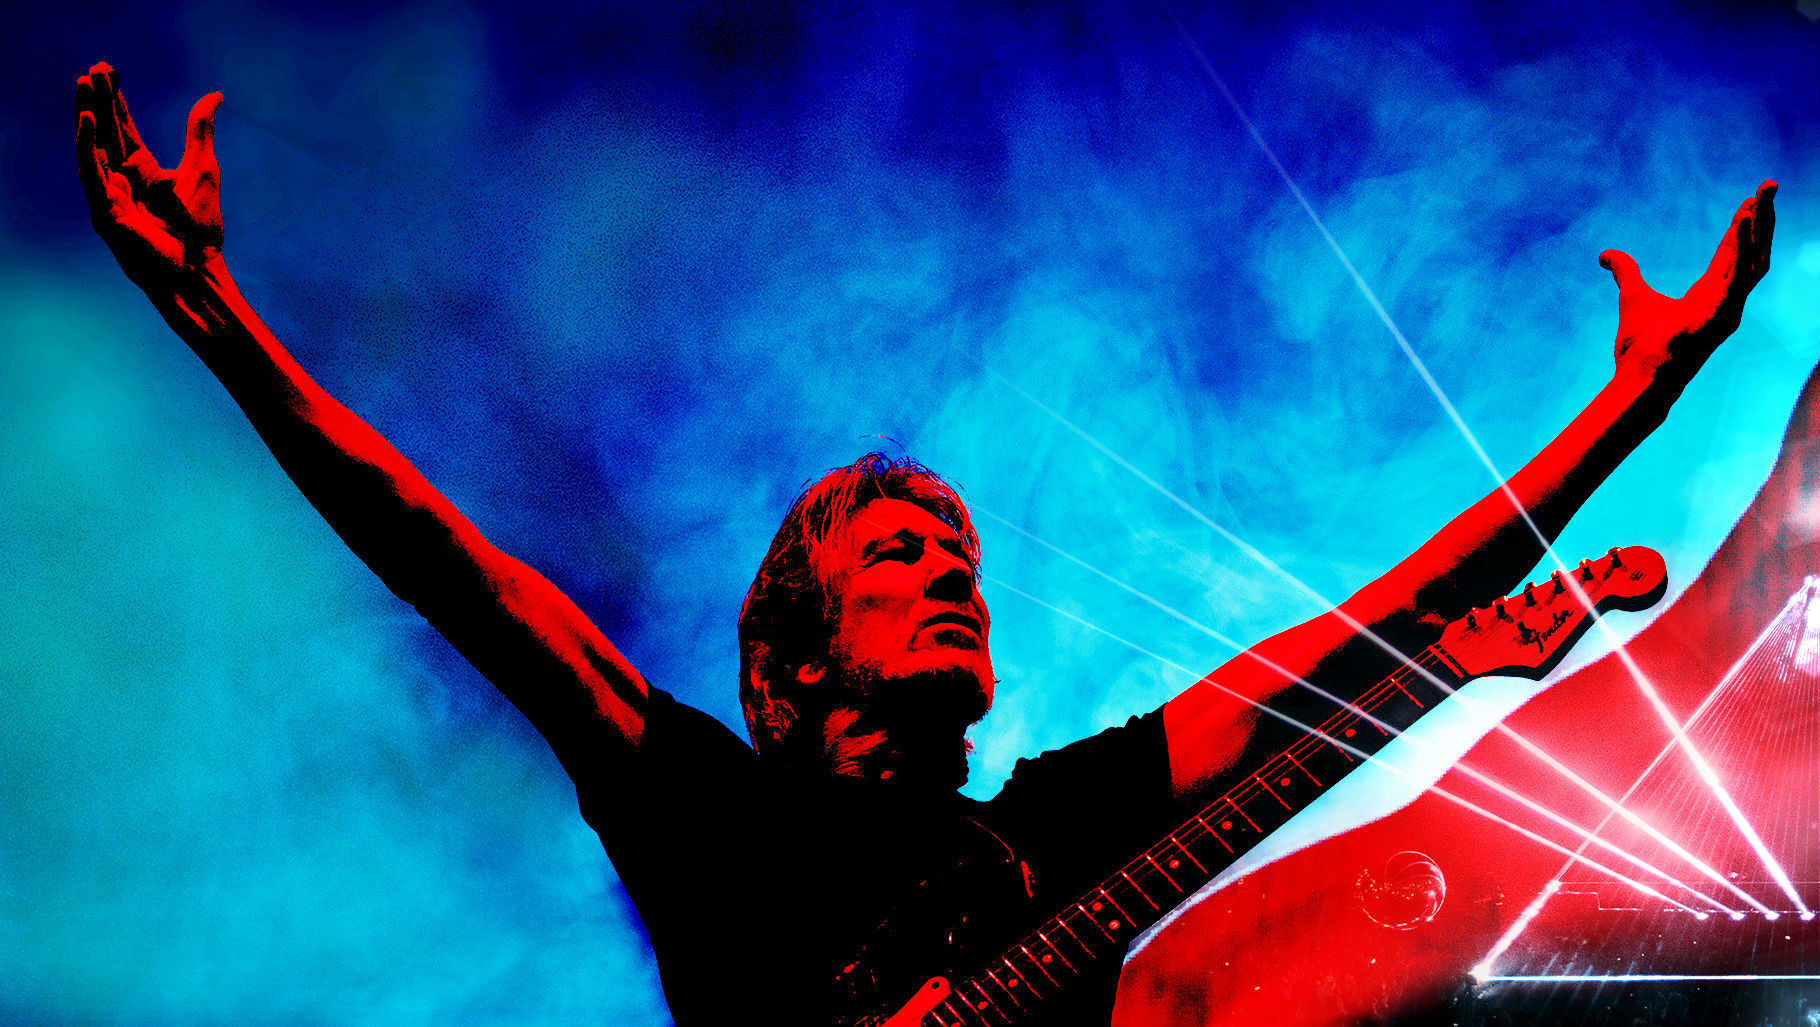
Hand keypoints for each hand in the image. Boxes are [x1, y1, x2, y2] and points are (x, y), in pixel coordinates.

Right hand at [75, 62, 224, 286]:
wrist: (196, 269)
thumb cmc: (199, 227)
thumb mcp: (201, 168)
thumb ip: (200, 131)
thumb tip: (215, 95)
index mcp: (144, 172)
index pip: (124, 129)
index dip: (116, 101)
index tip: (108, 71)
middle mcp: (123, 180)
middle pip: (106, 133)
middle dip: (98, 101)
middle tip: (92, 69)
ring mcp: (110, 195)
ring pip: (93, 148)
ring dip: (87, 116)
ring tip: (83, 85)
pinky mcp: (104, 211)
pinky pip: (91, 173)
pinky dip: (87, 147)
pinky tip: (87, 121)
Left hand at [1600, 181, 1775, 386]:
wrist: (1640, 376)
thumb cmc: (1641, 345)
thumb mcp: (1632, 295)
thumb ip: (1625, 272)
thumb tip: (1606, 255)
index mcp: (1710, 295)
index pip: (1732, 254)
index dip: (1742, 228)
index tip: (1749, 202)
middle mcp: (1726, 300)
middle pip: (1752, 251)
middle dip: (1763, 219)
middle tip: (1769, 187)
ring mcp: (1729, 309)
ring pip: (1752, 259)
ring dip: (1759, 228)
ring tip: (1762, 197)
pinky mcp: (1724, 315)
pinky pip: (1737, 276)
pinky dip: (1741, 250)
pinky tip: (1743, 223)